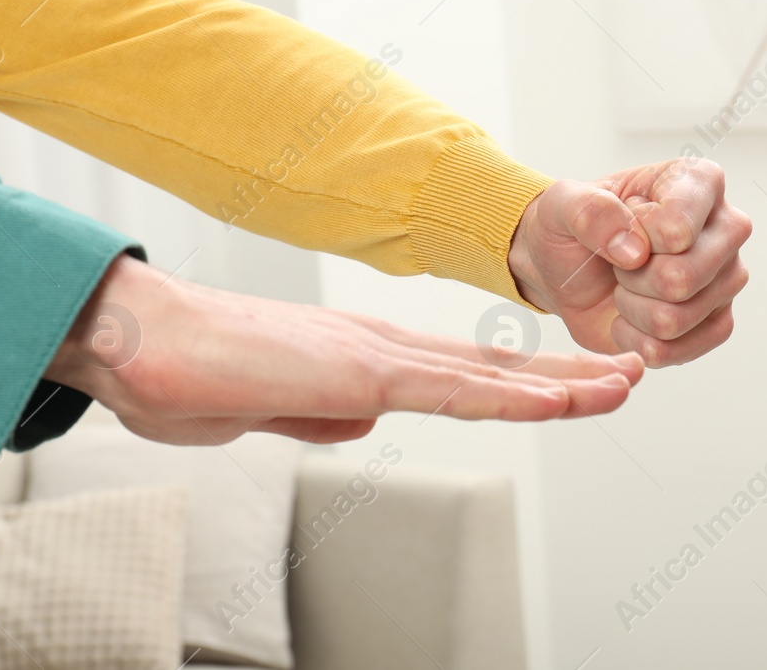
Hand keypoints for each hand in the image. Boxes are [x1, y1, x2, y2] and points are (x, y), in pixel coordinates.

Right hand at [45, 255, 644, 445]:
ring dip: (564, 382)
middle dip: (568, 373)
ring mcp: (376, 357)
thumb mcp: (270, 410)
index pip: (464, 372)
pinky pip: (450, 389)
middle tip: (630, 374)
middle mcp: (384, 348)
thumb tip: (365, 425)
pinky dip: (510, 395)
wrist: (136, 342)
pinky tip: (558, 400)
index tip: (574, 384)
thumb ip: (321, 414)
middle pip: (496, 365)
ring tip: (625, 384)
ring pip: (490, 374)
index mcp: (364, 358)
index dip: (523, 379)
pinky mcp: (358, 372)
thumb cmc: (188, 374)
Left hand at [508, 158, 750, 366]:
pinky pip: (679, 350)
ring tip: (625, 285)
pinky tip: (631, 317)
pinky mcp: (718, 322)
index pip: (676, 227)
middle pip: (683, 278)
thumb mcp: (561, 205)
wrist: (567, 270)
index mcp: (700, 181)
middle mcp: (728, 228)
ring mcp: (728, 278)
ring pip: (675, 318)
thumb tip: (634, 249)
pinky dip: (638, 340)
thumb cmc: (573, 228)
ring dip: (632, 309)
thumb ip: (589, 212)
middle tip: (620, 261)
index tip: (623, 222)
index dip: (634, 237)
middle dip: (631, 278)